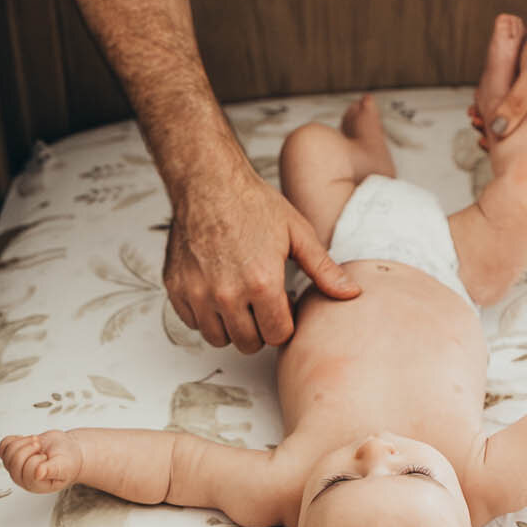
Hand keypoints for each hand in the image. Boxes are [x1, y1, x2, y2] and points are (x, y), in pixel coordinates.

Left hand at [0, 430, 83, 493]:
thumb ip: (51, 470)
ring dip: (24, 441)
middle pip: (14, 461)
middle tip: (40, 448)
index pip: (27, 470)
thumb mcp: (64, 466)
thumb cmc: (67, 462)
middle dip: (29, 448)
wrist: (66, 452)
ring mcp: (16, 466)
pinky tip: (26, 441)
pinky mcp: (13, 455)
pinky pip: (4, 445)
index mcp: (35, 484)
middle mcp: (22, 477)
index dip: (38, 459)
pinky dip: (14, 439)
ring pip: (8, 451)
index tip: (47, 458)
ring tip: (36, 444)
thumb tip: (38, 474)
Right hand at [165, 167, 360, 354]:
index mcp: (262, 284)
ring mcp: (198, 293)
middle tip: (263, 300)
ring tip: (241, 297)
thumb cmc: (252, 204)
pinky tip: (217, 289)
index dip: (285, 321)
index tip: (283, 302)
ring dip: (232, 325)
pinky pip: (192, 322)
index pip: (278, 335)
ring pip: (218, 338)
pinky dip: (205, 314)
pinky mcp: (176, 288)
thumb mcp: (297, 233)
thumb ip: (323, 269)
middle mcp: (227, 294)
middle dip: (260, 327)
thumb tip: (350, 294)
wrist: (208, 182)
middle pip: (249, 343)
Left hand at [484, 0, 526, 171]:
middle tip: (478, 136)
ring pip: (525, 129)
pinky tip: (483, 102)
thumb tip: (496, 132)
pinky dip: (505, 111)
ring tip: (474, 116)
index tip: (504, 167)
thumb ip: (516, 104)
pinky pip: (523, 113)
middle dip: (507, 146)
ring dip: (502, 126)